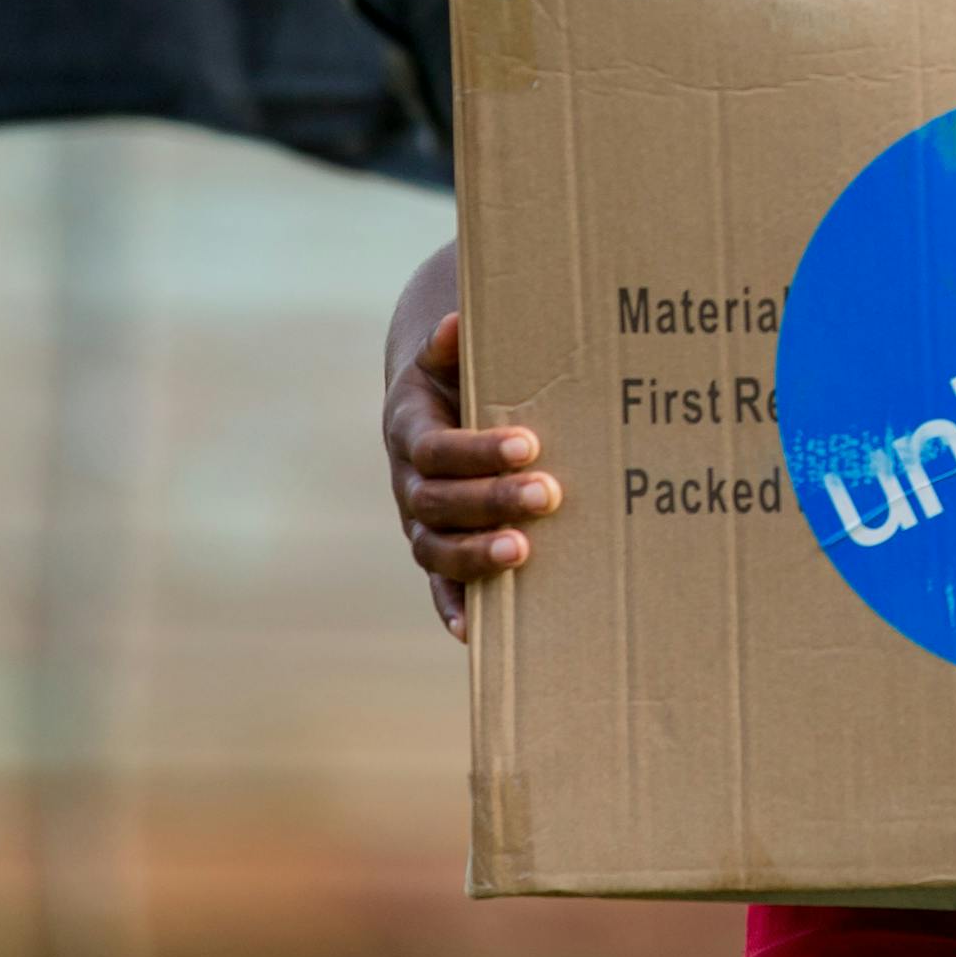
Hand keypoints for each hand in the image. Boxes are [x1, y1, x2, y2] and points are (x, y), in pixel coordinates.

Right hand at [383, 310, 561, 638]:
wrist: (431, 403)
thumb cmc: (456, 376)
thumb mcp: (451, 356)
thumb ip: (452, 345)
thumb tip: (456, 323)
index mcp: (409, 429)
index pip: (436, 448)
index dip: (478, 450)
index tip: (529, 444)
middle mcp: (407, 481)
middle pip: (438, 501)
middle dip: (491, 500)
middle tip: (548, 495)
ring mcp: (418, 523)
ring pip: (434, 549)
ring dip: (475, 556)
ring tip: (522, 553)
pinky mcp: (435, 551)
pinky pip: (437, 588)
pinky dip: (452, 610)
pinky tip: (475, 633)